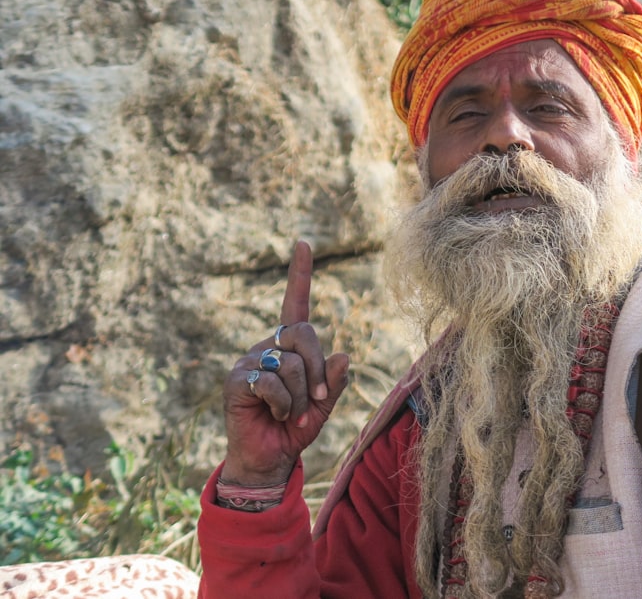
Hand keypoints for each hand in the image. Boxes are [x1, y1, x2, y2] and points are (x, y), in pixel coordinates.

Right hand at [219, 241, 349, 485]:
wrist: (269, 459)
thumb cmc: (296, 427)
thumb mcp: (324, 405)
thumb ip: (334, 382)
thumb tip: (344, 355)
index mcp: (289, 346)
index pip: (294, 303)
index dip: (300, 274)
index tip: (304, 243)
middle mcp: (267, 346)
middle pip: (303, 334)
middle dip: (319, 370)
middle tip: (319, 402)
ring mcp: (249, 361)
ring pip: (291, 364)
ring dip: (302, 397)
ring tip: (294, 414)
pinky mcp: (237, 381)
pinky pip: (271, 383)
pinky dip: (284, 404)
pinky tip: (277, 415)